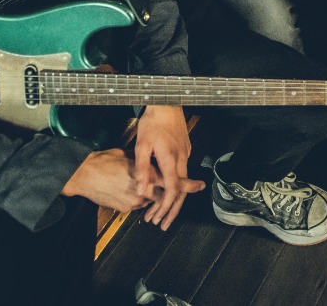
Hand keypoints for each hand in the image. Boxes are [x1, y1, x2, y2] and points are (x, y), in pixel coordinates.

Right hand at [61, 148, 201, 213]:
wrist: (83, 175)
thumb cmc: (104, 161)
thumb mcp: (130, 155)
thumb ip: (145, 162)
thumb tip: (155, 161)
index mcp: (147, 175)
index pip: (173, 183)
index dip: (188, 185)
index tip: (199, 185)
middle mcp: (143, 191)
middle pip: (165, 196)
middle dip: (175, 195)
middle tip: (188, 190)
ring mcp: (134, 202)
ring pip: (151, 200)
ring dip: (153, 195)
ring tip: (147, 185)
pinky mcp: (125, 208)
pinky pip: (138, 204)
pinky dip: (140, 198)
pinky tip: (131, 189)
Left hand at [133, 105, 197, 229]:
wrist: (167, 102)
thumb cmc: (153, 121)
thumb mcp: (142, 145)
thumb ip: (143, 169)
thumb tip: (142, 190)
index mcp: (170, 159)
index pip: (172, 189)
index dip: (166, 206)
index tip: (158, 217)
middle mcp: (181, 158)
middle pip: (181, 191)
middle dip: (172, 210)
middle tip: (162, 224)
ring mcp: (185, 154)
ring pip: (182, 182)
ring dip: (173, 199)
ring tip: (162, 212)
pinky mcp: (184, 149)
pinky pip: (182, 172)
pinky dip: (175, 186)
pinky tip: (167, 191)